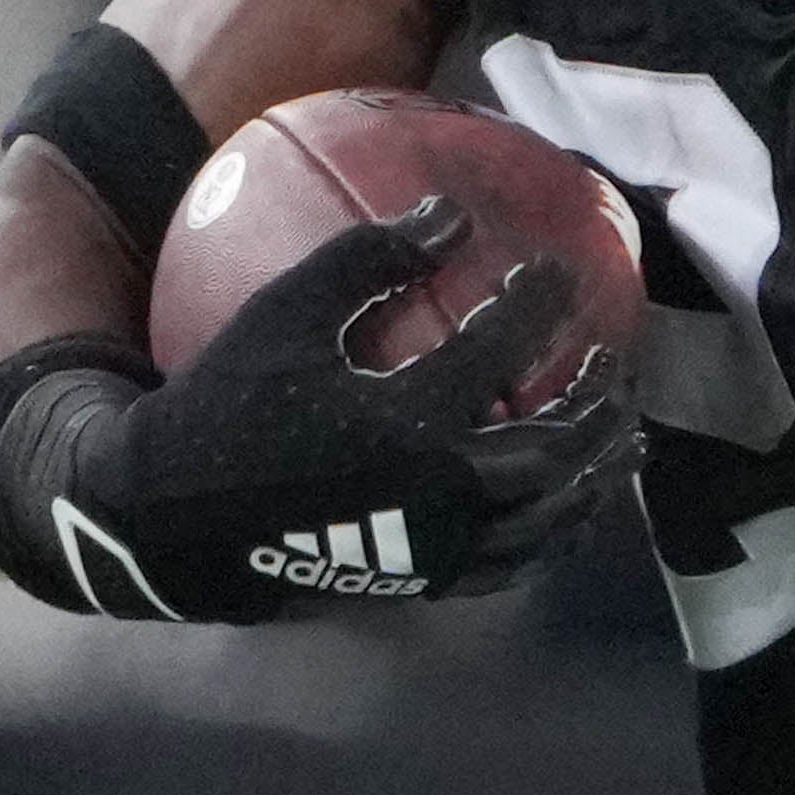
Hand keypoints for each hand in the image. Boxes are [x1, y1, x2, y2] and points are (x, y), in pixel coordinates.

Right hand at [0, 196, 637, 620]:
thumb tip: (451, 213)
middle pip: (551, 451)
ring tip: (623, 437)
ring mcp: (432, 549)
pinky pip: (512, 565)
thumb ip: (367, 258)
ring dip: (593, 475)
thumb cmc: (222, 402)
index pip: (499, 352)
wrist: (172, 516)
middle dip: (595, 402)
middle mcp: (433, 497)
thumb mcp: (282, 314)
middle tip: (616, 361)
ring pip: (545, 521)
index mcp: (403, 426)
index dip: (538, 303)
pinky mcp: (420, 582)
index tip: (558, 269)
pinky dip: (553, 533)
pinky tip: (567, 503)